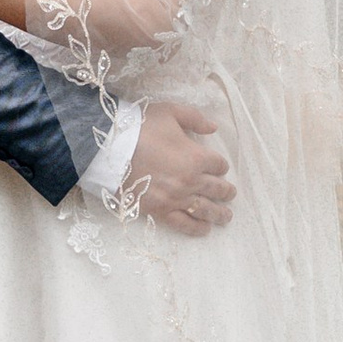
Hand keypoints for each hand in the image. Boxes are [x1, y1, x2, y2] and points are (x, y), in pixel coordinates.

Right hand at [132, 98, 233, 237]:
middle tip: (230, 194)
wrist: (112, 149)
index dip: (220, 165)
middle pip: (216, 189)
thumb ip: (195, 119)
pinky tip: (205, 229)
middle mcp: (191, 181)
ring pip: (205, 210)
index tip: (219, 167)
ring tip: (226, 217)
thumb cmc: (141, 127)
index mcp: (196, 157)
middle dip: (226, 191)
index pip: (218, 165)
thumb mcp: (170, 111)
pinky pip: (184, 224)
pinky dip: (197, 228)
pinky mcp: (161, 211)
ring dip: (219, 213)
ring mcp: (177, 199)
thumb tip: (214, 128)